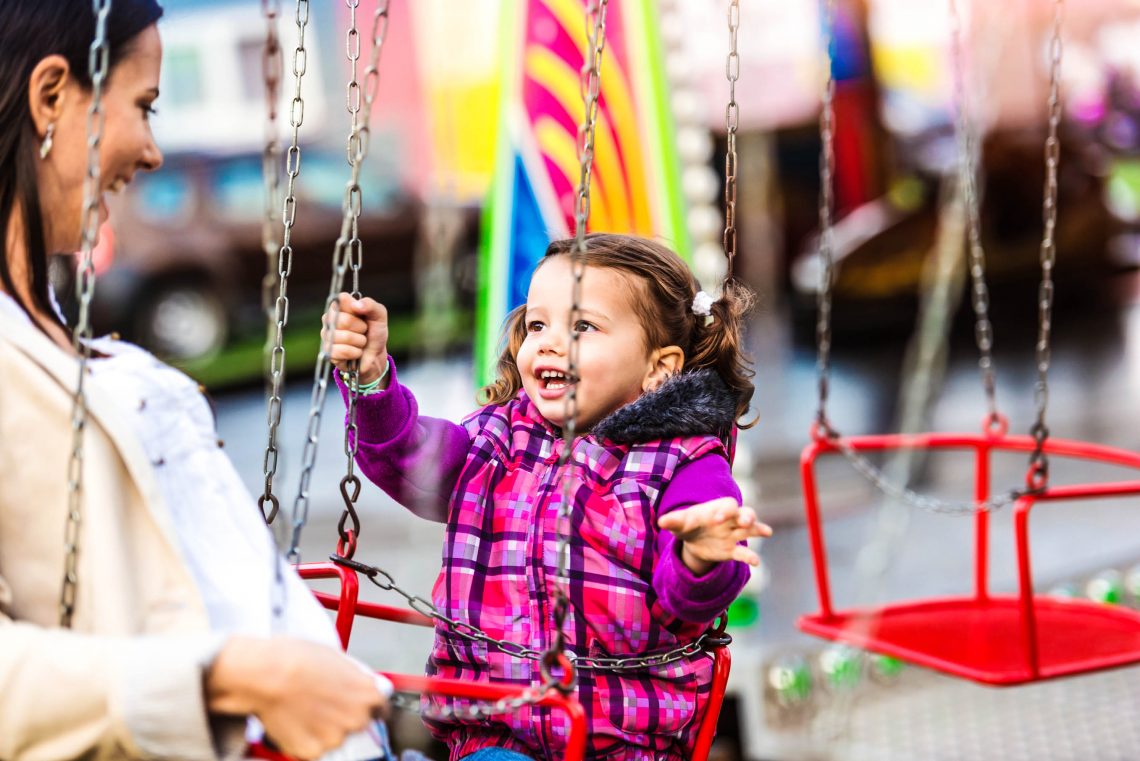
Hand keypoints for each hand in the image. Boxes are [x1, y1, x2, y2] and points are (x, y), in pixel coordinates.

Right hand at [206, 637, 388, 759]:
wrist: (268, 676)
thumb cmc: (296, 659)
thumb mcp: (337, 658)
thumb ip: (354, 677)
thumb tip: (358, 683)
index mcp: (368, 693)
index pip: (381, 708)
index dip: (369, 705)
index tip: (360, 705)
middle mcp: (357, 718)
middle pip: (359, 724)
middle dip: (344, 717)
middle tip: (323, 704)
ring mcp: (335, 738)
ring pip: (335, 737)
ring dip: (324, 729)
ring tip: (304, 709)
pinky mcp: (312, 751)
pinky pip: (313, 748)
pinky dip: (305, 739)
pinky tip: (294, 721)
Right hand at [322, 292, 388, 386]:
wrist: (375, 354)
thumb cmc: (374, 332)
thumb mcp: (379, 315)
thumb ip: (371, 305)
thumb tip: (356, 305)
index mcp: (339, 306)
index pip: (341, 299)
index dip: (355, 308)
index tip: (362, 314)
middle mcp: (329, 319)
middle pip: (344, 320)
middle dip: (361, 328)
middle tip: (363, 330)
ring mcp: (326, 335)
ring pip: (345, 337)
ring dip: (360, 342)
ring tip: (361, 342)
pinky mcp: (328, 352)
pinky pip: (343, 351)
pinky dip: (355, 352)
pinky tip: (356, 352)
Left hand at [657, 497, 771, 575]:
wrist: (692, 540)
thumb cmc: (688, 525)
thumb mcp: (680, 523)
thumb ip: (673, 521)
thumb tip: (661, 521)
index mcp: (717, 509)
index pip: (727, 505)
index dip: (724, 511)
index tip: (716, 520)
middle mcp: (730, 520)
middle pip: (744, 513)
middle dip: (747, 516)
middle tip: (747, 521)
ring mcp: (733, 535)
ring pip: (751, 529)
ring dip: (758, 529)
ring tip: (766, 532)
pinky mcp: (732, 550)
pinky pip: (744, 553)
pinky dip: (750, 557)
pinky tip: (756, 562)